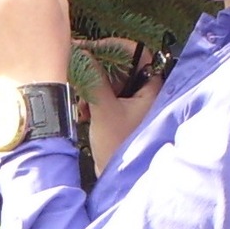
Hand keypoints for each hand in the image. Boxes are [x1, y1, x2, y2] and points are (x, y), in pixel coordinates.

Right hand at [81, 37, 164, 176]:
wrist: (116, 180)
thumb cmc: (118, 147)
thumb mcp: (104, 109)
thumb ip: (94, 79)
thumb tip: (82, 53)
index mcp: (151, 89)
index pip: (137, 53)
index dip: (114, 48)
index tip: (91, 50)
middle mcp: (146, 94)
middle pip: (121, 66)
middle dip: (98, 70)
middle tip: (78, 73)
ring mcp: (134, 105)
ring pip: (111, 81)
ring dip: (92, 87)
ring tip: (82, 103)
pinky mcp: (122, 116)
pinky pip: (107, 96)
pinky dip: (94, 100)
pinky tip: (84, 113)